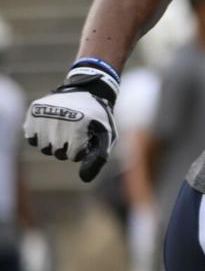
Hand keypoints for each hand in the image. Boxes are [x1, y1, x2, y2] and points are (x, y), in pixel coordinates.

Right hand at [24, 63, 118, 182]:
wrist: (87, 91)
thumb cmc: (98, 118)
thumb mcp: (106, 136)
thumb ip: (99, 159)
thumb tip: (84, 179)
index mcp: (80, 123)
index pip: (73, 156)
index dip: (81, 150)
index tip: (86, 139)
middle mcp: (60, 117)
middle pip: (57, 153)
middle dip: (67, 148)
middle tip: (75, 133)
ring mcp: (44, 113)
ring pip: (44, 147)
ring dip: (54, 144)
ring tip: (64, 130)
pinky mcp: (33, 110)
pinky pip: (32, 138)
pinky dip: (41, 136)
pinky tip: (52, 126)